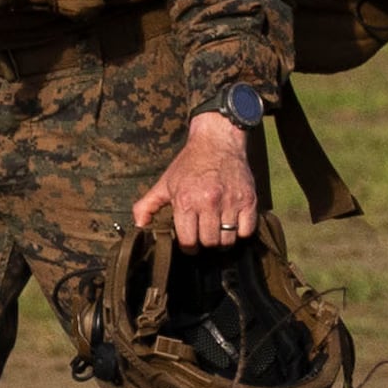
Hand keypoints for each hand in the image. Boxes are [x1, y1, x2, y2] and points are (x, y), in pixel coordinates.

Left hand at [131, 114, 260, 248]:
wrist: (218, 141)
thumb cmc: (189, 164)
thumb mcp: (164, 183)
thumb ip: (146, 206)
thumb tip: (139, 226)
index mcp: (186, 201)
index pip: (188, 242)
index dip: (188, 247)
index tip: (190, 242)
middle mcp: (209, 202)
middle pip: (209, 243)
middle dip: (205, 243)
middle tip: (204, 236)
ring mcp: (231, 201)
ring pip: (228, 240)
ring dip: (222, 240)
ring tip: (218, 231)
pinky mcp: (249, 199)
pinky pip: (247, 230)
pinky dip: (241, 232)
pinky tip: (233, 225)